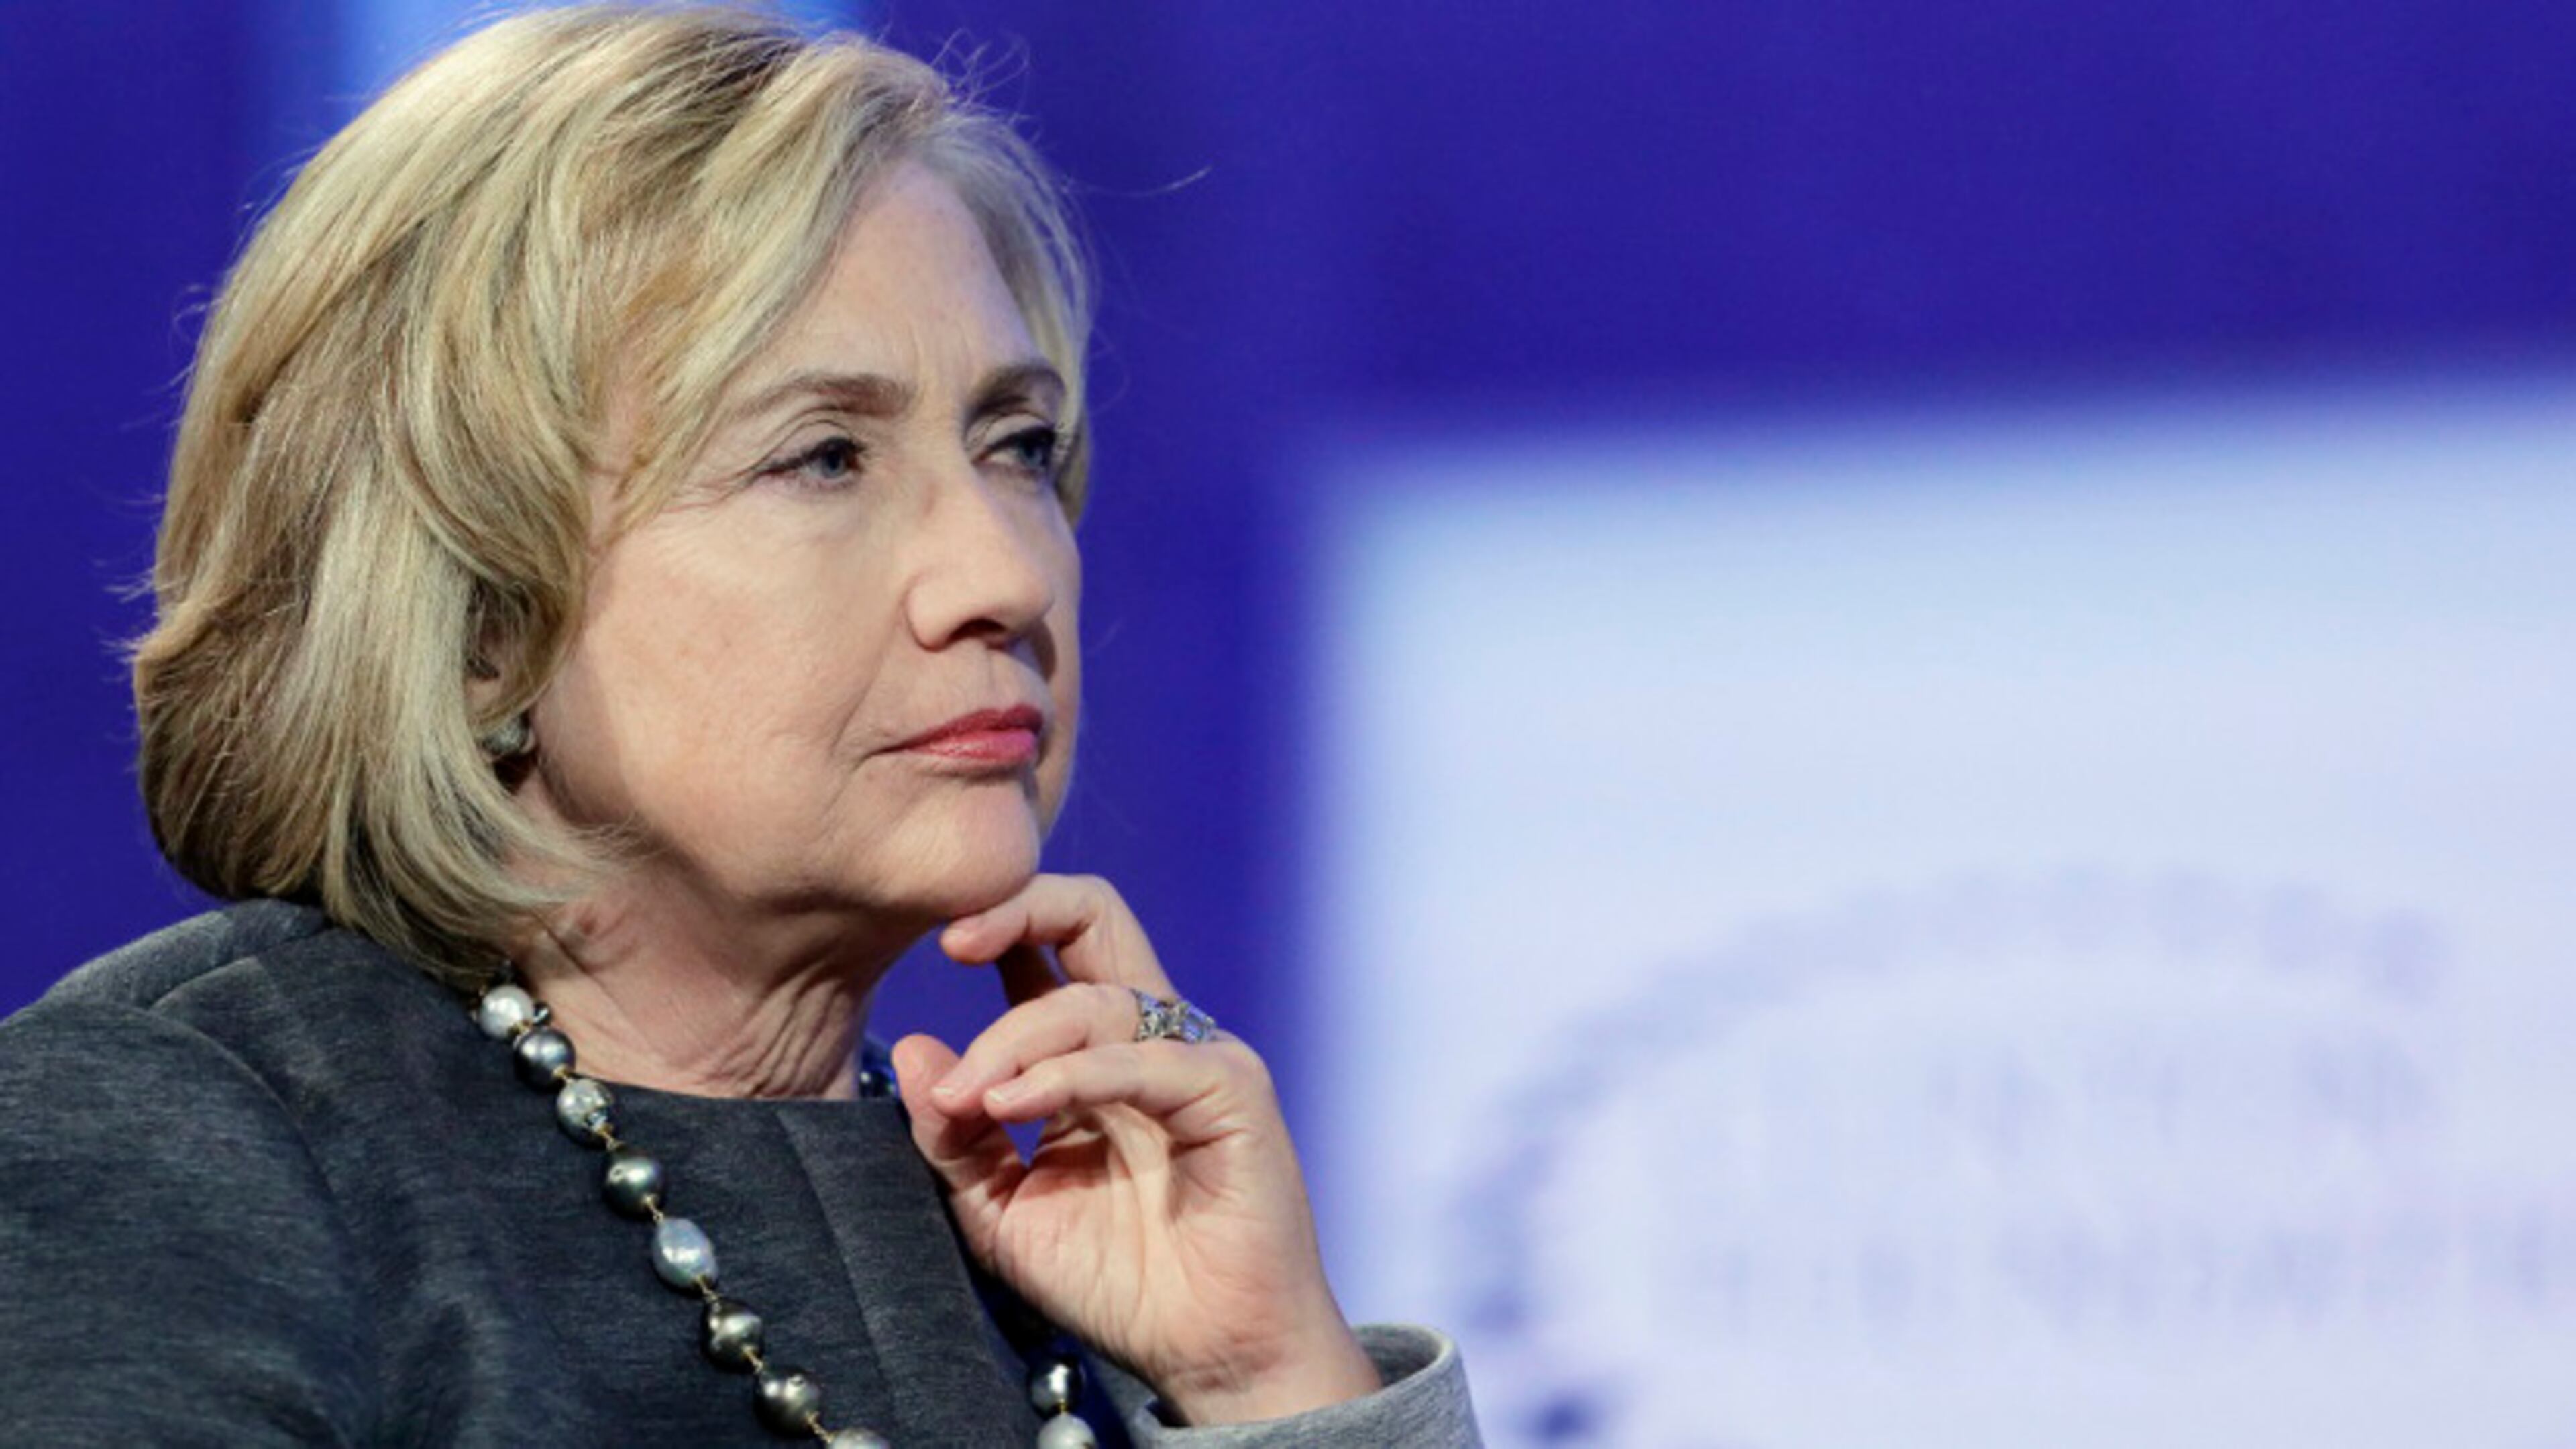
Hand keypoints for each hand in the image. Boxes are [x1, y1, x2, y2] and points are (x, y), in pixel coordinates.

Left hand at [890, 874, 1380, 1424]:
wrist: (1208, 1356)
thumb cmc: (1119, 1284)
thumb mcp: (1004, 1213)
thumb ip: (955, 1141)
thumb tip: (911, 1049)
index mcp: (1097, 1054)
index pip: (1051, 946)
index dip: (997, 923)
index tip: (936, 944)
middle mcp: (1150, 1039)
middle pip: (1095, 915)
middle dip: (1018, 909)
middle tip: (950, 944)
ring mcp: (1197, 1059)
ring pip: (1100, 996)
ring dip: (1016, 1039)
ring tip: (969, 1099)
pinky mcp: (1232, 1092)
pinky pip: (1145, 1060)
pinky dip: (1071, 1074)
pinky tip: (1015, 1107)